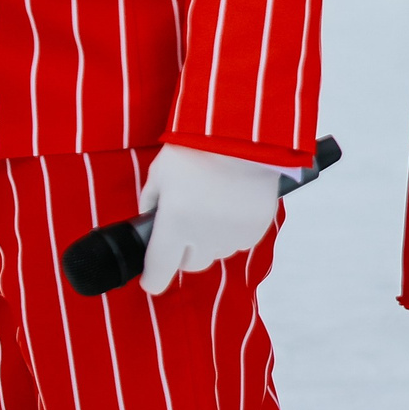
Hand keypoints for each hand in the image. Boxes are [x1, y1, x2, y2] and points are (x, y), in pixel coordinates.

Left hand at [138, 144, 286, 294]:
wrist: (243, 131)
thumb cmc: (198, 146)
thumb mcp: (160, 172)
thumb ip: (151, 202)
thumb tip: (150, 220)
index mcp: (175, 223)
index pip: (158, 272)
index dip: (152, 278)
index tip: (151, 277)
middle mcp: (205, 234)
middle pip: (190, 264)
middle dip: (185, 250)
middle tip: (186, 224)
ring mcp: (234, 232)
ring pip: (217, 253)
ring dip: (211, 240)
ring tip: (213, 208)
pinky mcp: (258, 225)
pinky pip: (241, 241)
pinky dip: (234, 230)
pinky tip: (232, 206)